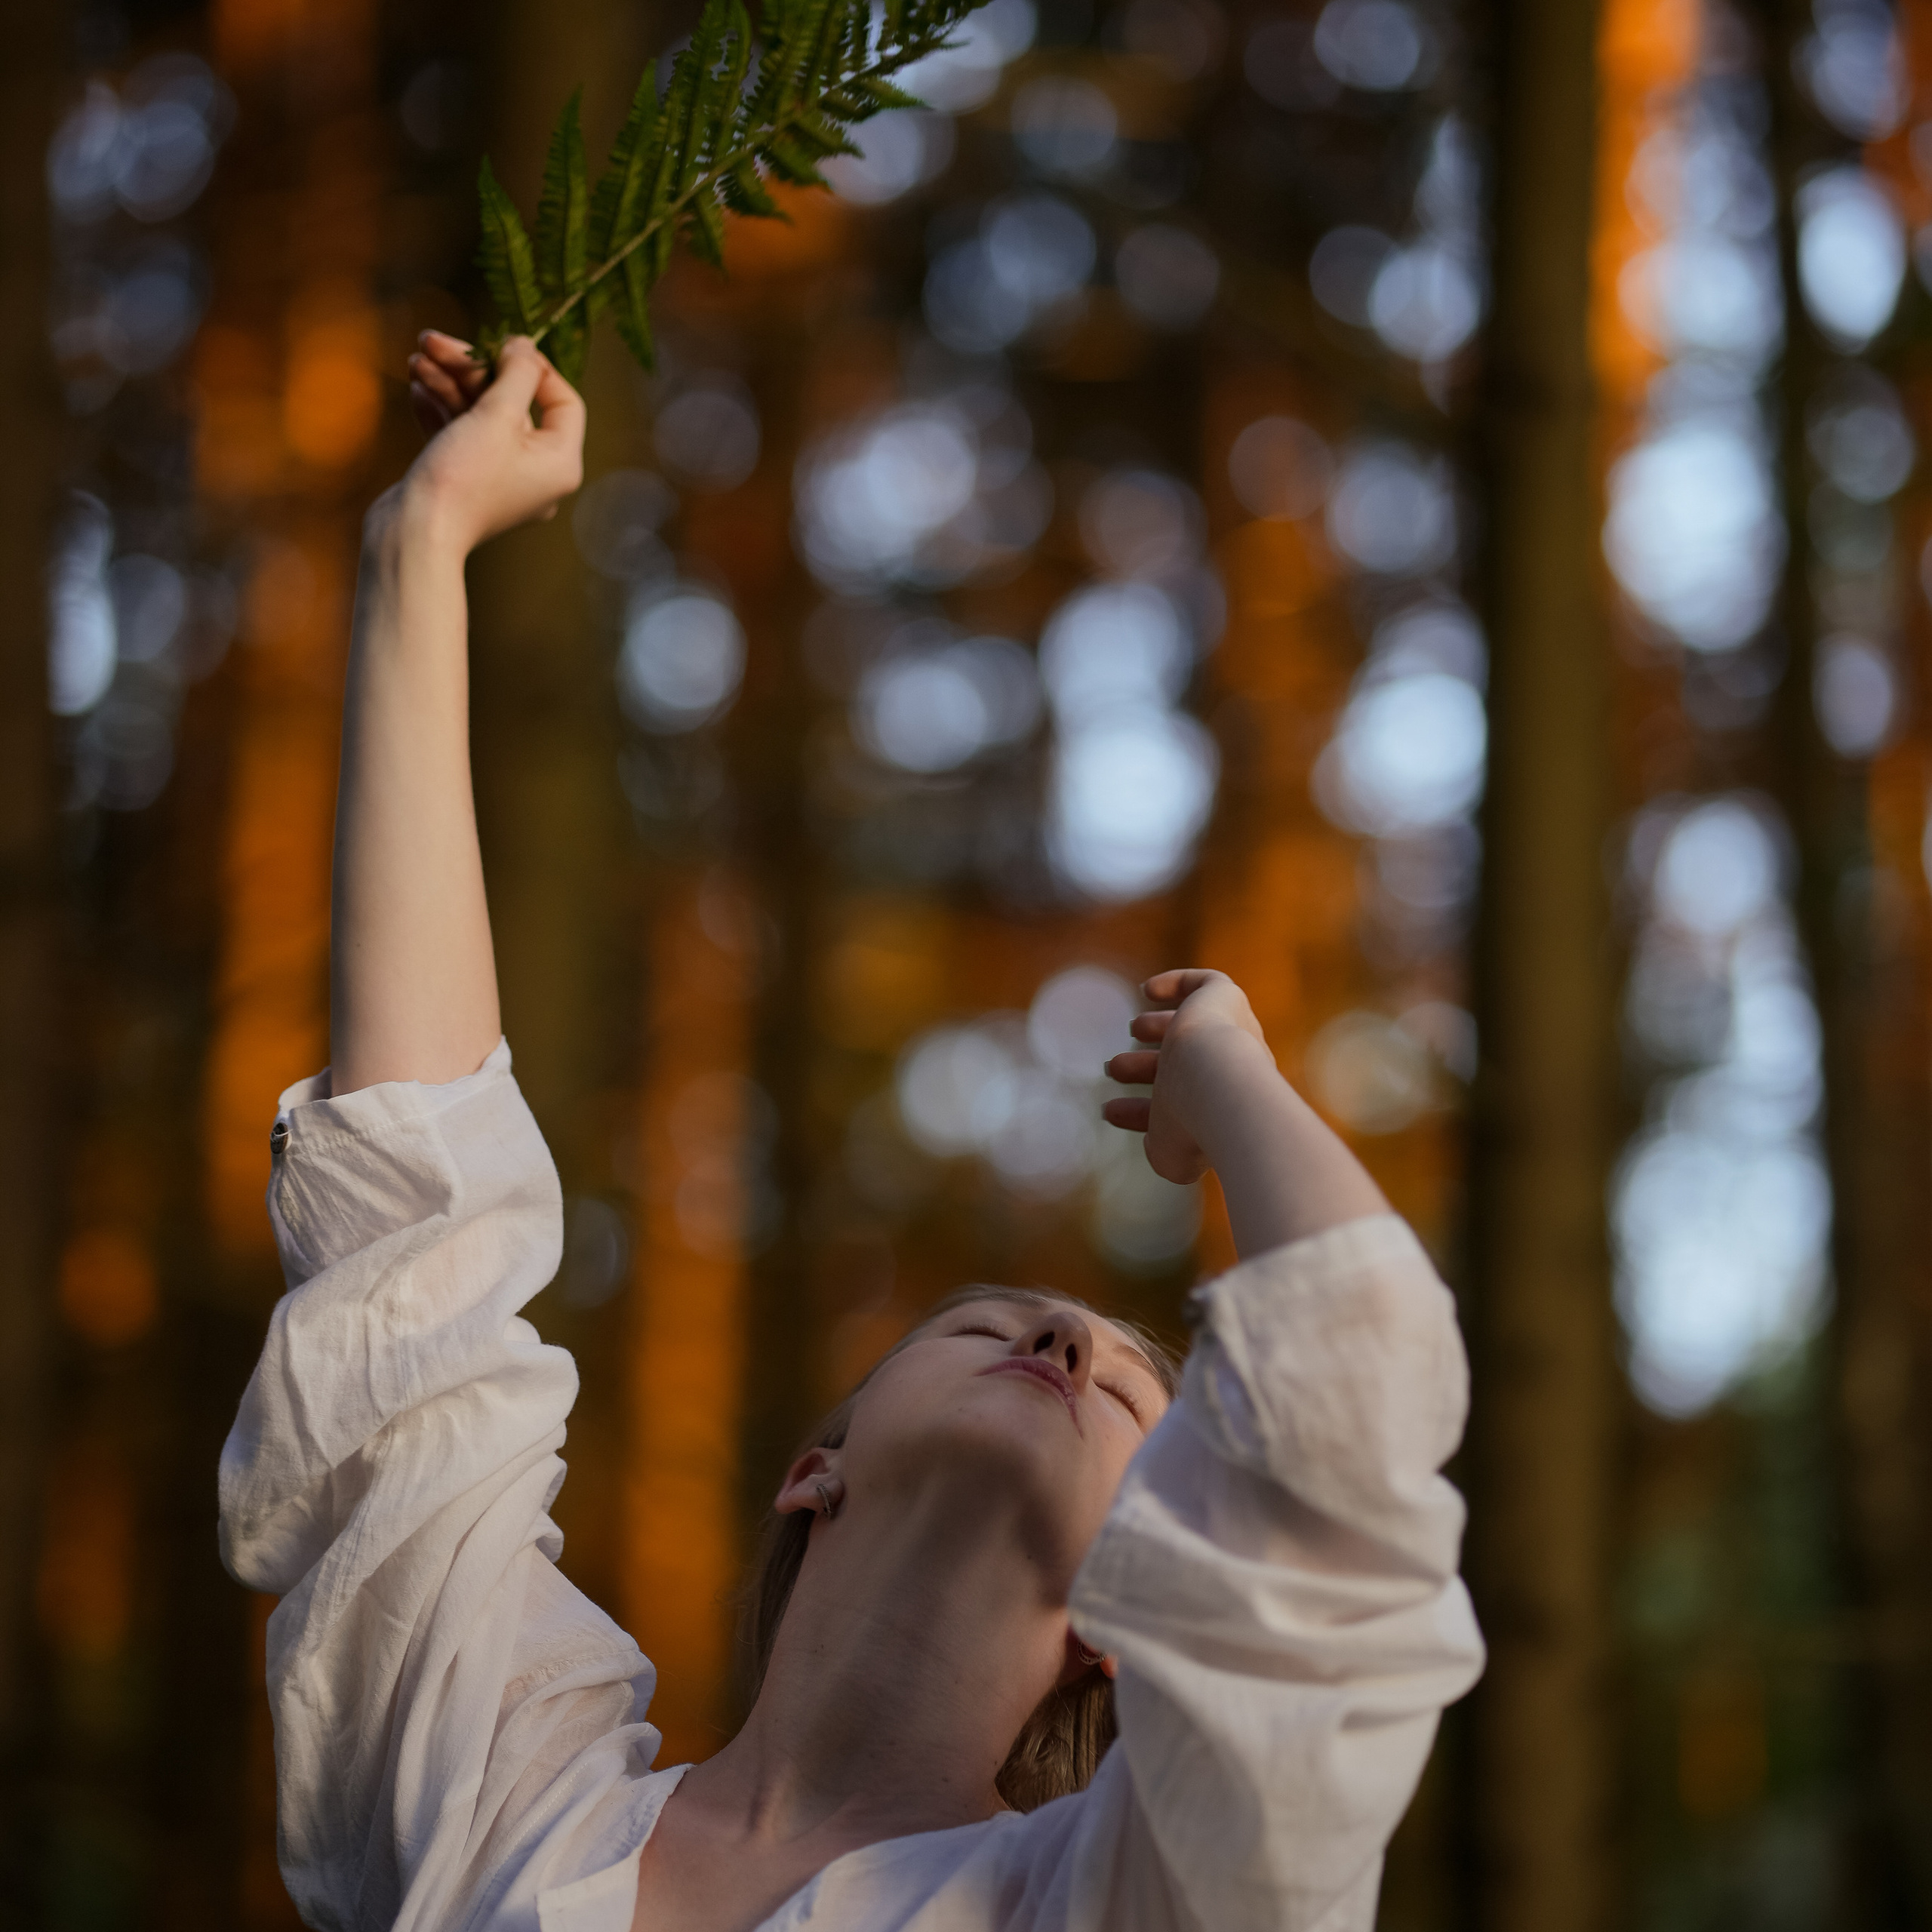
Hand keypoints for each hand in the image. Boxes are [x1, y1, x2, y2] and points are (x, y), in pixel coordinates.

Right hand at [382, 331, 584, 556]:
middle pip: (513, 403)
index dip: (534, 367)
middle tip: (432, 341)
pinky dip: (440, 409)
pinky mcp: (467, 482)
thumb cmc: (463, 478)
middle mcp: (537, 473)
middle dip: (471, 369)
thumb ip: (517, 374)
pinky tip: (416, 388)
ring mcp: (501, 479)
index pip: (564, 402)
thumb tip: (525, 346)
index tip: (499, 343)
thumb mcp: (497, 416)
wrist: (413, 534)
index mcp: (560, 463)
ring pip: (481, 416)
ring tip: (415, 359)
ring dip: (448, 382)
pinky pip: (461, 435)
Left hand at [1102, 969, 1273, 1183]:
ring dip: (1159, 1028)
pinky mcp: (1227, 999)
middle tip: (1112, 1068)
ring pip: (1197, 1026)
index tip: (1109, 1111)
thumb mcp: (1171, 1156)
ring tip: (1131, 1029)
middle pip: (1188, 1063)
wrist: (1221, 1088)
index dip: (1142, 1110)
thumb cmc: (1194, 1127)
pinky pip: (1207, 984)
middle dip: (1147, 1067)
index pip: (1180, 1106)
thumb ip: (1162, 1150)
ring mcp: (1235, 1032)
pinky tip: (1147, 989)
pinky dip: (1178, 983)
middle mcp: (1238, 1069)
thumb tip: (1153, 1142)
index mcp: (1225, 1109)